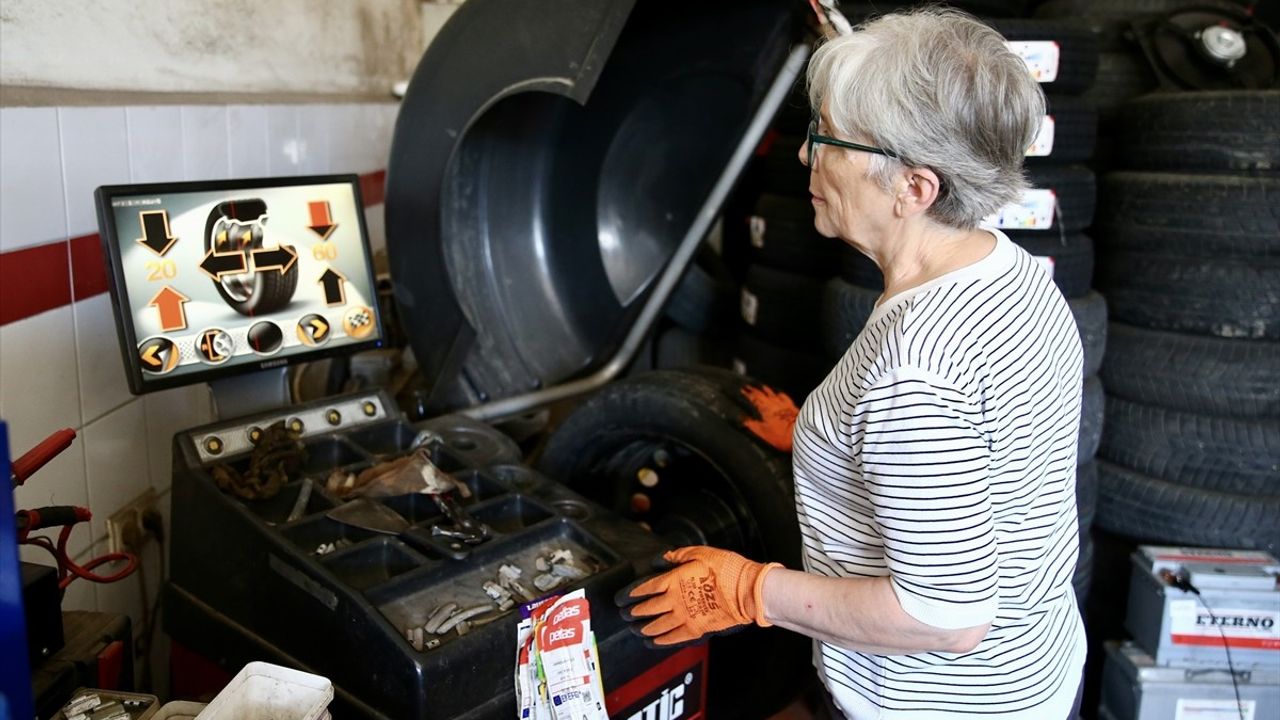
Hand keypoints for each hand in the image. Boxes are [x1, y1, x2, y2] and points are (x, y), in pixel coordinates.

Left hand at [616, 546, 781, 646]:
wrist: (747, 591)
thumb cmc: (727, 569)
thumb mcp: (701, 552)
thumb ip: (677, 555)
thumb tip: (661, 558)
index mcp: (674, 580)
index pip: (646, 588)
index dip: (631, 593)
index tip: (622, 597)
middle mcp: (675, 601)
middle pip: (648, 608)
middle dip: (633, 612)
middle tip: (624, 614)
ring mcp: (685, 617)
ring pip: (657, 626)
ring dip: (644, 628)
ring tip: (635, 629)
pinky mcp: (696, 630)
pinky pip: (673, 638)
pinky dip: (660, 641)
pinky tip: (653, 641)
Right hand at [740, 385, 797, 452]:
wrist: (801, 433)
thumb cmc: (781, 434)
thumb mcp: (762, 432)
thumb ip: (751, 424)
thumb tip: (743, 419)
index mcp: (764, 408)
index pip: (754, 398)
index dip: (747, 393)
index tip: (742, 389)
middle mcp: (773, 403)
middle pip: (762, 393)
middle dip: (754, 390)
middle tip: (749, 386)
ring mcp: (783, 404)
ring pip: (773, 393)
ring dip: (766, 390)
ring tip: (762, 386)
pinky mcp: (792, 407)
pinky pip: (784, 397)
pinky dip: (780, 394)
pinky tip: (779, 393)